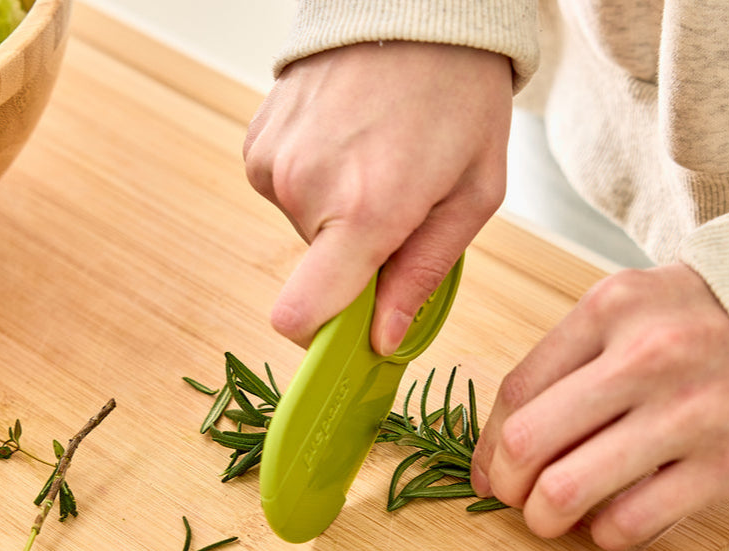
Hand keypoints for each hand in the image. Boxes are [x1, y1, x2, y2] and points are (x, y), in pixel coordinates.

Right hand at [244, 41, 512, 353]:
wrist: (414, 5)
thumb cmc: (458, 97)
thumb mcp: (471, 195)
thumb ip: (423, 276)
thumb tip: (382, 339)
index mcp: (365, 210)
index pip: (301, 314)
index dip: (320, 339)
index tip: (347, 334)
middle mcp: (305, 188)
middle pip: (315, 277)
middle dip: (354, 260)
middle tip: (394, 208)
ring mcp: (273, 163)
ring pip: (301, 234)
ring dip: (336, 219)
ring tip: (373, 163)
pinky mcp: (256, 143)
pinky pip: (284, 195)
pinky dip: (315, 186)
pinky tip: (346, 146)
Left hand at [471, 264, 728, 550]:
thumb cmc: (695, 321)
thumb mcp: (623, 311)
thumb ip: (562, 363)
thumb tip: (498, 449)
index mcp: (609, 310)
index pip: (516, 393)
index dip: (485, 447)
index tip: (488, 472)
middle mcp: (647, 357)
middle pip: (526, 444)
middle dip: (506, 485)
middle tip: (516, 496)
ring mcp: (690, 413)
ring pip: (566, 491)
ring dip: (543, 518)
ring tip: (552, 515)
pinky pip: (629, 523)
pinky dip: (603, 532)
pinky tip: (608, 517)